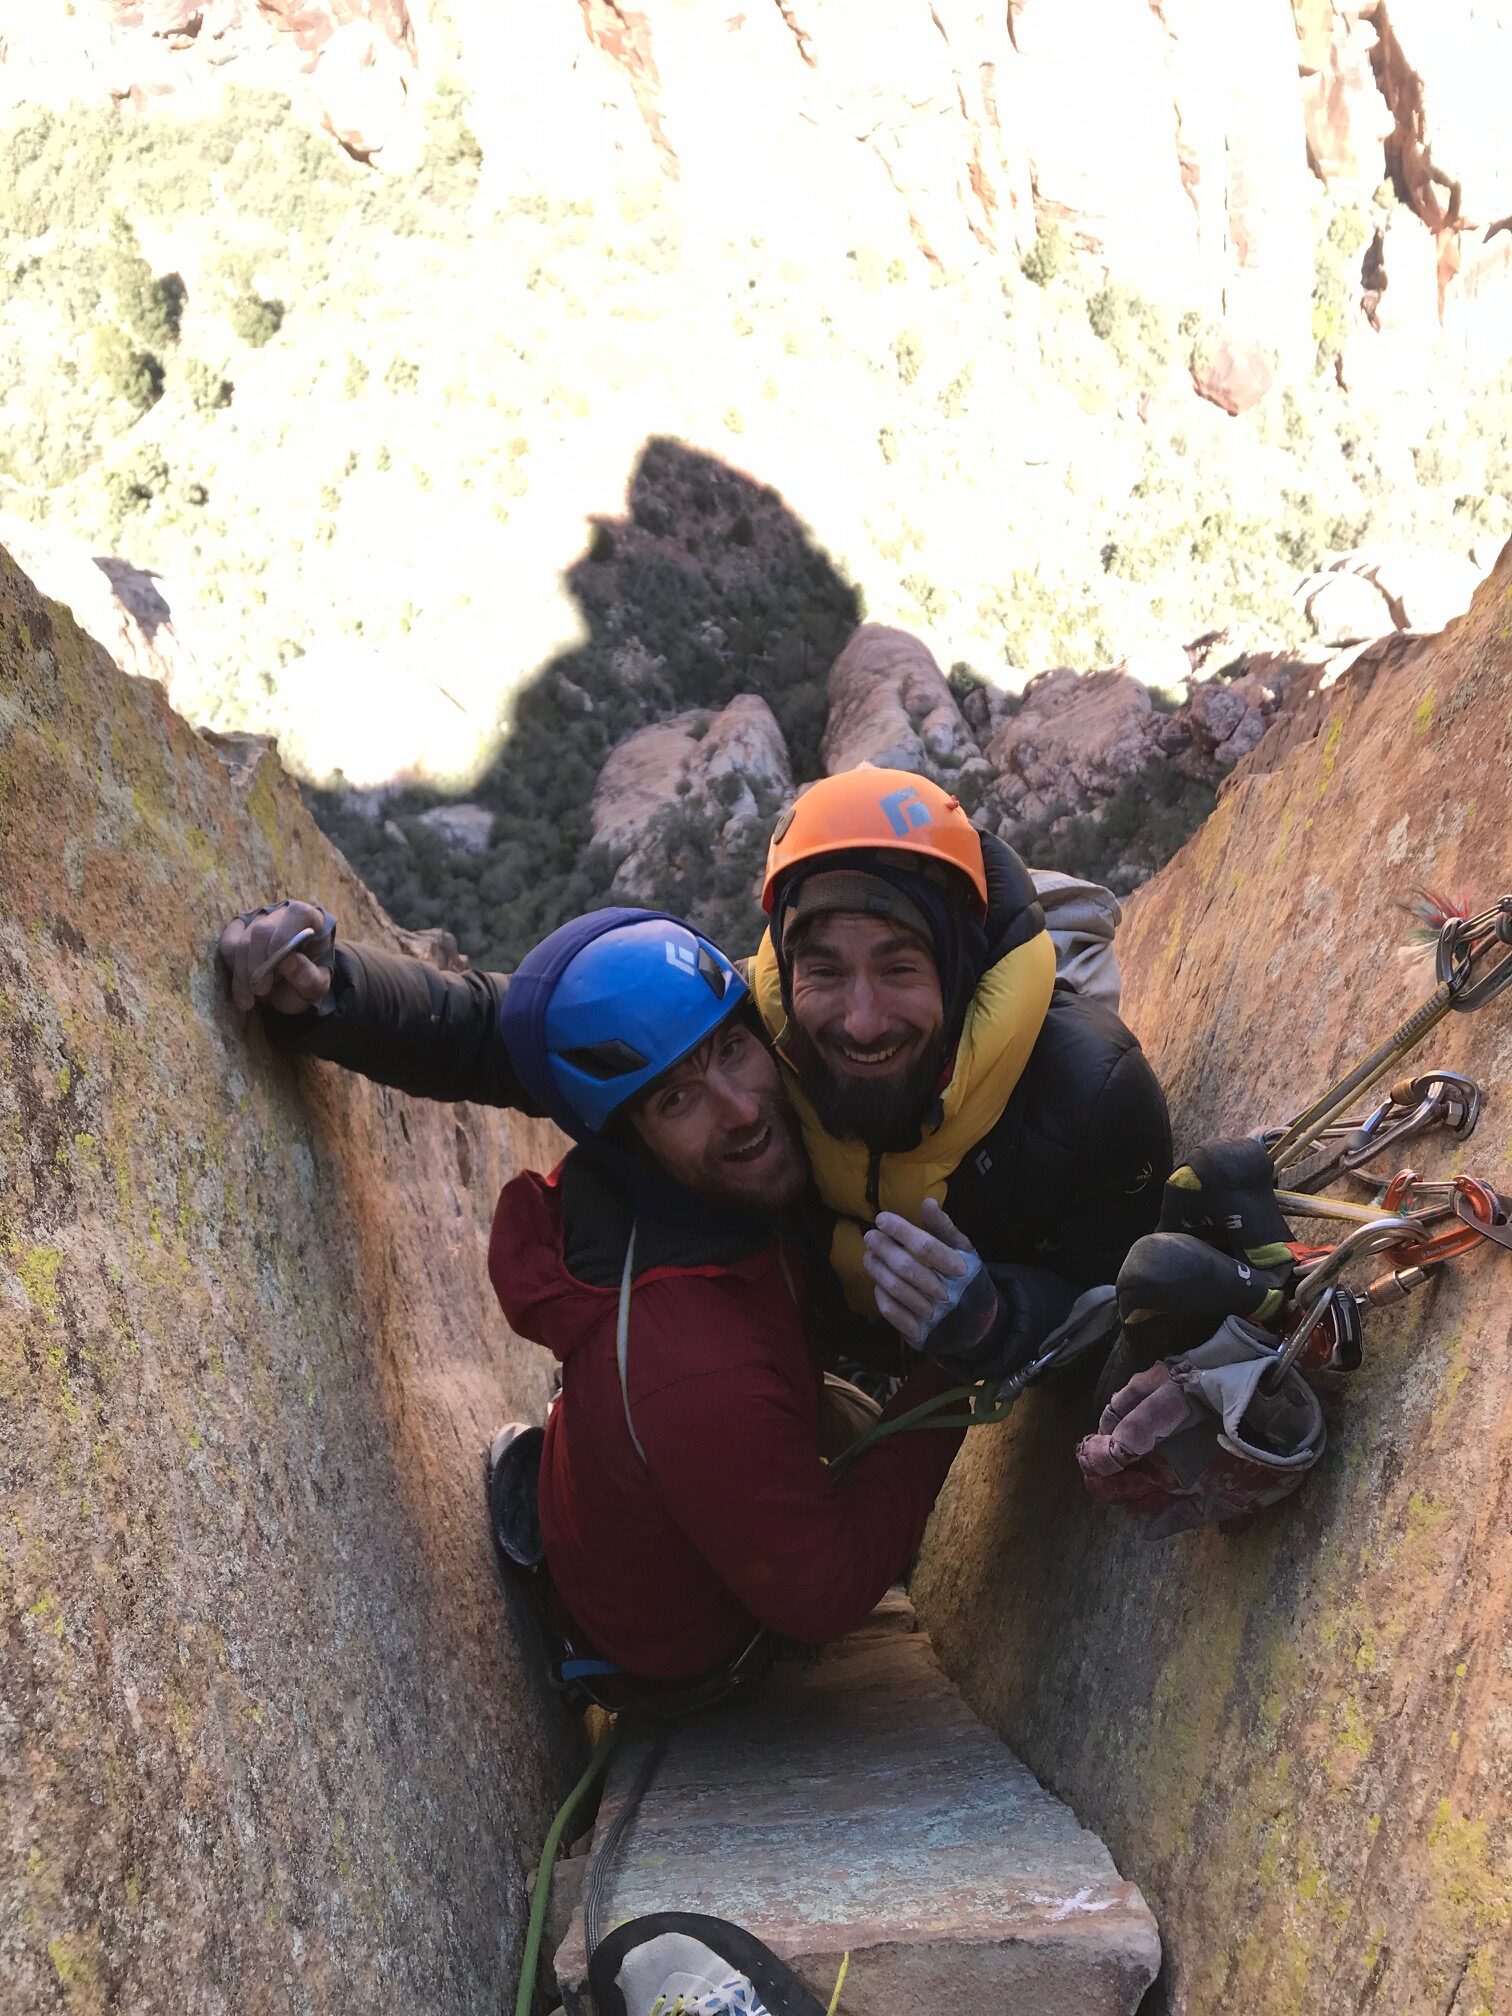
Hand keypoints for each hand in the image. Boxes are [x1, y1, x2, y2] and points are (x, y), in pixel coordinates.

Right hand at [219, 900, 335, 1014]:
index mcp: (311, 917)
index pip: (296, 914)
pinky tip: (242, 988)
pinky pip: (227, 945)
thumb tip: (286, 960)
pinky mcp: (239, 928)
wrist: (295, 986)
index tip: (274, 973)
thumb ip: (308, 976)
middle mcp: (283, 912)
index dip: (282, 941)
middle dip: (257, 965)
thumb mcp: (317, 986)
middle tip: (261, 992)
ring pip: (240, 941)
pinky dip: (232, 968)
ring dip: (242, 974)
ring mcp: (259, 918)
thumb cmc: (309, 981)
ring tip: (248, 1000)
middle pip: (261, 930)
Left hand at [862, 1198, 981, 1348]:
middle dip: (884, 1249)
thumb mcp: (963, 1251)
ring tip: (869, 1255)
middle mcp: (947, 1293)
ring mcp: (932, 1316)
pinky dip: (880, 1294)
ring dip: (877, 1269)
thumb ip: (944, 1228)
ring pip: (896, 1289)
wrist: (979, 1324)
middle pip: (907, 1268)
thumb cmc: (967, 1279)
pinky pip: (892, 1312)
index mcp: (960, 1268)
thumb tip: (926, 1202)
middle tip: (870, 1236)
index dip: (901, 1230)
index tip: (882, 1219)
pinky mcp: (920, 1333)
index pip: (926, 1247)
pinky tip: (877, 1282)